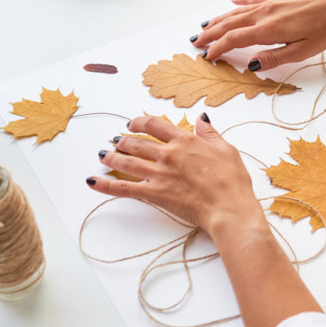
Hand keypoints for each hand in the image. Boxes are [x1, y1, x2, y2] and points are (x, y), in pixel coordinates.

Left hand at [86, 115, 264, 236]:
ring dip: (111, 157)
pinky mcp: (154, 193)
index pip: (155, 124)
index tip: (133, 123)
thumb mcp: (226, 150)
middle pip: (136, 142)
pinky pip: (124, 188)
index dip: (140, 122)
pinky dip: (106, 185)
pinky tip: (93, 181)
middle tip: (115, 141)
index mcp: (185, 141)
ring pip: (127, 162)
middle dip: (122, 140)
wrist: (228, 208)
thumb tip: (201, 119)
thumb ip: (210, 134)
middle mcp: (168, 154)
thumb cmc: (232, 181)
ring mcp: (159, 174)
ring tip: (102, 155)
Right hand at [191, 0, 325, 69]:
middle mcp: (264, 14)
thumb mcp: (301, 51)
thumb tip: (251, 64)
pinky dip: (239, 2)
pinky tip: (232, 1)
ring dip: (219, 19)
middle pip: (229, 24)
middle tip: (196, 42)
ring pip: (237, 12)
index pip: (234, 40)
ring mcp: (270, 3)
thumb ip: (274, 58)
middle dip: (211, 34)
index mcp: (268, 30)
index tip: (207, 56)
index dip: (218, 48)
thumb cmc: (325, 28)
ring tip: (206, 25)